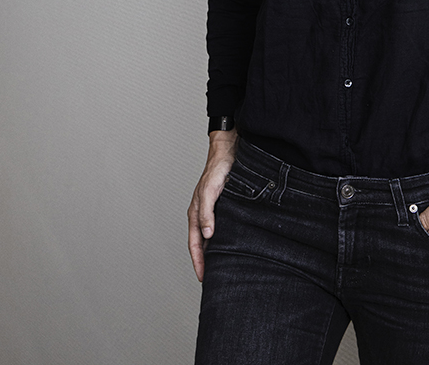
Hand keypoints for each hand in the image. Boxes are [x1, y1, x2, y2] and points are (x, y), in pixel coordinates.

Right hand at [187, 130, 237, 280]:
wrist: (229, 149)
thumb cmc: (218, 168)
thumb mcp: (210, 191)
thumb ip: (206, 212)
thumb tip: (207, 235)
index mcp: (196, 212)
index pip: (195, 243)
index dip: (198, 261)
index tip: (203, 278)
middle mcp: (203, 213)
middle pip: (202, 244)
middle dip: (205, 261)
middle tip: (214, 279)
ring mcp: (214, 210)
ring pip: (212, 237)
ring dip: (215, 252)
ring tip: (223, 267)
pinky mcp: (225, 206)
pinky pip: (223, 228)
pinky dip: (224, 240)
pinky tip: (233, 245)